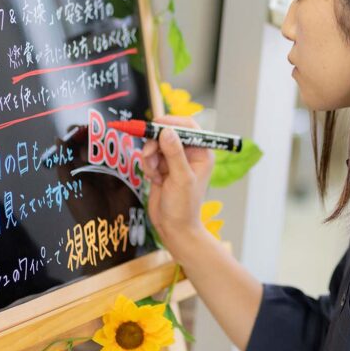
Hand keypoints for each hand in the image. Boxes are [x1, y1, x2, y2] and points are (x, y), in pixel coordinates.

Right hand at [141, 115, 214, 256]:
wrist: (173, 228)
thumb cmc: (183, 207)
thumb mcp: (180, 179)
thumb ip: (174, 154)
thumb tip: (166, 131)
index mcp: (202, 153)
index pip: (188, 126)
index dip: (171, 122)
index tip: (155, 125)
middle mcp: (189, 154)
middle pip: (168, 133)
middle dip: (155, 143)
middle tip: (149, 154)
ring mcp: (175, 160)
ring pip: (156, 144)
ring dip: (150, 156)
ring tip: (154, 173)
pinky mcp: (162, 167)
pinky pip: (150, 156)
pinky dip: (148, 165)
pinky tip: (154, 179)